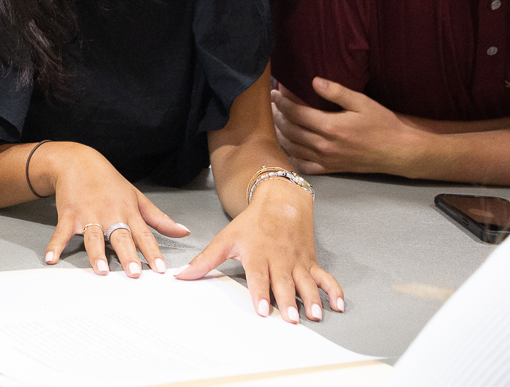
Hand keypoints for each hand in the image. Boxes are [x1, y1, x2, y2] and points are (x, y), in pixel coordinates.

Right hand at [40, 143, 190, 277]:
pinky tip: (51, 258)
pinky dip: (55, 245)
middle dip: (127, 255)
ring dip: (96, 253)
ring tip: (101, 270)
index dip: (153, 252)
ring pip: (94, 236)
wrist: (79, 162)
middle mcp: (110, 214)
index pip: (144, 235)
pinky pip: (62, 232)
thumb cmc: (109, 182)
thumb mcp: (137, 197)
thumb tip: (183, 232)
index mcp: (128, 212)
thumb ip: (159, 218)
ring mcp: (88, 214)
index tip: (160, 269)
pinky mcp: (68, 214)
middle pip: (120, 237)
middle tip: (134, 272)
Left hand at [176, 179, 342, 322]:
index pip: (259, 276)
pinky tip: (337, 305)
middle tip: (292, 319)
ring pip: (306, 283)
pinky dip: (334, 290)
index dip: (261, 292)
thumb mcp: (225, 239)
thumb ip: (205, 261)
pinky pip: (325, 277)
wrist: (280, 200)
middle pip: (284, 283)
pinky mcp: (310, 262)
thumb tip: (181, 277)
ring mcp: (297, 262)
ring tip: (315, 315)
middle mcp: (279, 260)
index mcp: (258, 255)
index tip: (263, 309)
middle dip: (288, 301)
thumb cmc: (251, 224)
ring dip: (312, 299)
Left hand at [271, 78, 420, 175]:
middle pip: (289, 130)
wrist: (398, 152)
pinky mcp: (330, 169)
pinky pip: (303, 165)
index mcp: (330, 127)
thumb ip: (337, 92)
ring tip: (276, 122)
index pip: (295, 113)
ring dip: (280, 134)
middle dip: (277, 116)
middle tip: (272, 106)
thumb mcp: (362, 102)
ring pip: (292, 148)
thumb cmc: (382, 124)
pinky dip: (291, 156)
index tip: (275, 94)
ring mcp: (325, 160)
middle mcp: (324, 145)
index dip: (281, 102)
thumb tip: (314, 81)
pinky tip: (288, 146)